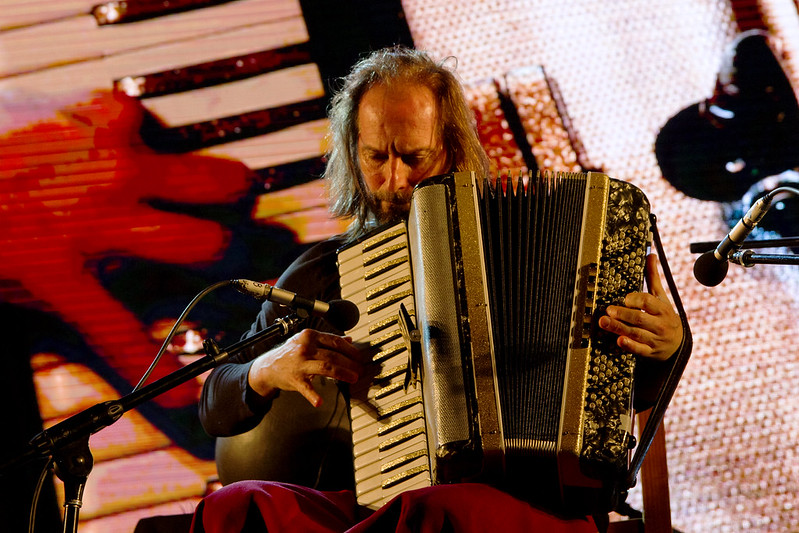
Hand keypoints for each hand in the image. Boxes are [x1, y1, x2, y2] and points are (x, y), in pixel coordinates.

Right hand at [248, 329, 367, 406]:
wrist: (268, 366)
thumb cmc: (291, 353)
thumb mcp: (307, 341)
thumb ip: (328, 340)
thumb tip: (349, 339)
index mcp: (310, 336)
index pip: (335, 341)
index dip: (350, 350)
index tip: (359, 357)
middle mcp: (305, 347)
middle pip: (333, 355)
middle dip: (350, 363)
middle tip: (360, 370)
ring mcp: (299, 363)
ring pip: (326, 367)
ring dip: (342, 373)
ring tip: (353, 378)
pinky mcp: (294, 379)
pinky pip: (305, 388)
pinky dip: (312, 396)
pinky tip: (320, 402)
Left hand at [598, 254, 682, 360]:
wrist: (677, 345)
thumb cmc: (665, 317)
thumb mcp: (661, 298)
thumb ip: (653, 278)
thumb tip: (650, 255)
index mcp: (662, 309)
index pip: (649, 302)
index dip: (636, 299)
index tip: (625, 298)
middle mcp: (660, 324)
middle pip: (639, 318)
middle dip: (623, 314)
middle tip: (608, 310)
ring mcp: (655, 339)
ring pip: (636, 333)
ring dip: (618, 328)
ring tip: (604, 322)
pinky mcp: (650, 352)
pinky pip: (639, 349)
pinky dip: (630, 345)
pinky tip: (619, 340)